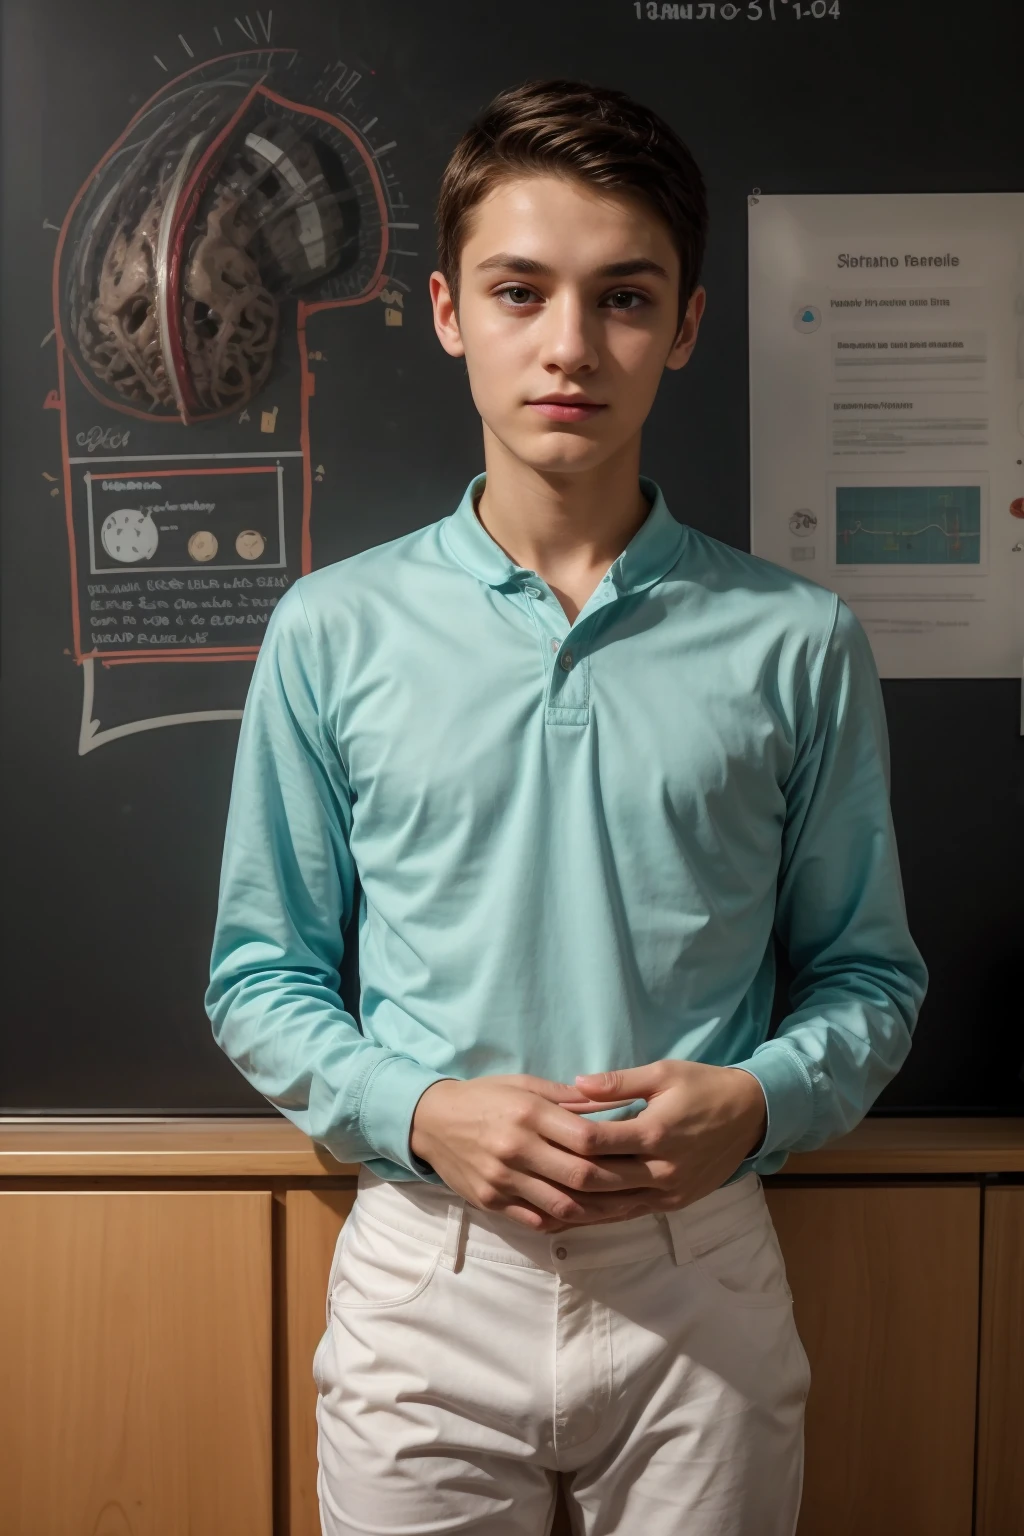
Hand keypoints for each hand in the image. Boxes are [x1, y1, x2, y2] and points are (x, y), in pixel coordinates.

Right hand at [408, 1074, 651, 1232]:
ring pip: (562, 1206)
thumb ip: (569, 1098)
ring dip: (598, 1212)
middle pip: (579, 1176)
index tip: (642, 1152)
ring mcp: (502, 1179)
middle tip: (644, 1187)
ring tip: (625, 1209)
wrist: (431, 1121)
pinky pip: (537, 1221)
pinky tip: (588, 1218)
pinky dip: (566, 1223)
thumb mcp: (525, 1085)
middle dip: (616, 1185)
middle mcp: (516, 1148)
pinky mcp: (492, 1202)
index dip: (618, 1149)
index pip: (585, 1137)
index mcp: (528, 1113)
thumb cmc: (485, 1097)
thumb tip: (613, 1105)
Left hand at [551, 1060, 767, 1219]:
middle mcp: (662, 1170)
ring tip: (538, 1199)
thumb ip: (617, 1083)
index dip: (564, 1139)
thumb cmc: (704, 1087)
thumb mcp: (662, 1073)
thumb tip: (576, 1084)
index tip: (538, 1132)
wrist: (751, 1115)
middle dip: (562, 1175)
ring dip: (576, 1204)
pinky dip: (599, 1214)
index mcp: (656, 1133)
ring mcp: (669, 1193)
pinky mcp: (673, 1204)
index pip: (597, 1143)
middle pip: (599, 1180)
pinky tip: (573, 1213)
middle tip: (528, 1169)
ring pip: (611, 1206)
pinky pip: (629, 1213)